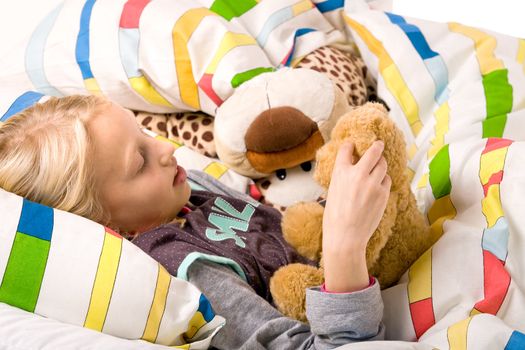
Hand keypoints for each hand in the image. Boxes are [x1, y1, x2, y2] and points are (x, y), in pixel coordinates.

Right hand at [322, 140, 390, 291]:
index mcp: (341, 172)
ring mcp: (373, 184)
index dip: (350, 146)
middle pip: (373, 152)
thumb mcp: (332, 191)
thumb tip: (351, 170)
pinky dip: (383, 180)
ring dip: (381, 164)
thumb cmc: (334, 218)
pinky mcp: (383, 194)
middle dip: (377, 146)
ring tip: (379, 166)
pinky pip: (387, 180)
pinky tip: (379, 185)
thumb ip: (343, 178)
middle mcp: (358, 174)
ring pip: (383, 165)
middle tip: (379, 144)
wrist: (346, 236)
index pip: (346, 149)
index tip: (352, 145)